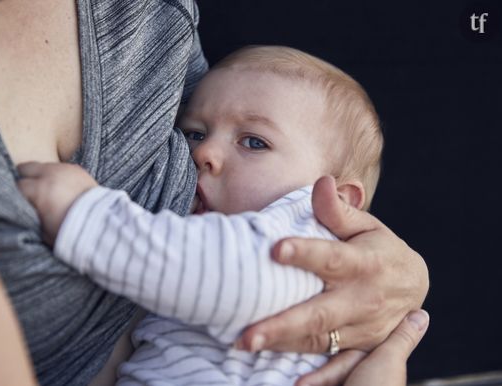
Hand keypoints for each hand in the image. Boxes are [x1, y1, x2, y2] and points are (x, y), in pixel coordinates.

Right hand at [17, 162, 97, 243]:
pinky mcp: (77, 168)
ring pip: (43, 165)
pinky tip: (59, 186)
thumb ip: (29, 216)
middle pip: (25, 168)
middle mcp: (51, 174)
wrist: (101, 223)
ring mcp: (65, 168)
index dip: (16, 195)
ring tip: (43, 189)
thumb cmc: (70, 230)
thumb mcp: (43, 230)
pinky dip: (56, 175)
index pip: (17, 186)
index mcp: (40, 190)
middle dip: (23, 178)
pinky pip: (59, 167)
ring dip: (40, 175)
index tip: (18, 202)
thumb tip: (21, 211)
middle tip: (25, 191)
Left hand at [235, 176, 428, 383]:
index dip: (305, 253)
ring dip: (283, 345)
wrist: (414, 284)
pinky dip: (322, 378)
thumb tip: (321, 182)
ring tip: (246, 345)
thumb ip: (339, 211)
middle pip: (319, 313)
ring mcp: (363, 328)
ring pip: (319, 340)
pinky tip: (296, 385)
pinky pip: (341, 366)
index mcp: (364, 263)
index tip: (275, 249)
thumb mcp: (367, 227)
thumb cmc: (380, 248)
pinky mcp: (362, 346)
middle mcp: (362, 299)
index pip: (330, 258)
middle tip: (247, 333)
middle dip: (282, 323)